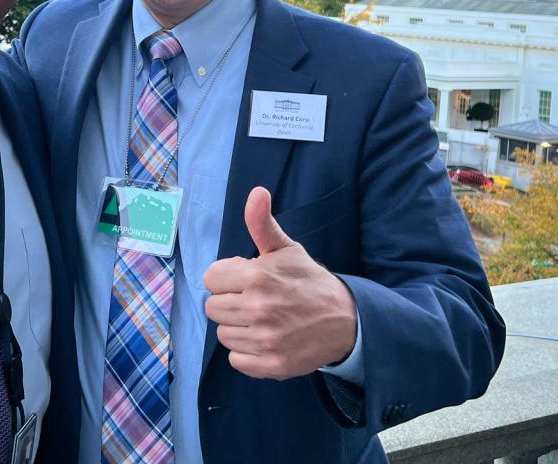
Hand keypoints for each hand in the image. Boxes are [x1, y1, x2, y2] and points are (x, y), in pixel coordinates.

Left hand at [203, 187, 357, 379]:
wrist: (346, 321)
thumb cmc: (309, 282)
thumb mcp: (286, 249)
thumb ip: (262, 224)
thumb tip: (256, 192)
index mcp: (257, 276)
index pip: (211, 279)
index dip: (227, 279)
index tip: (245, 280)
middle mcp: (258, 308)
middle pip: (213, 308)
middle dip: (231, 302)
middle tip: (255, 301)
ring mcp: (265, 339)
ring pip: (223, 335)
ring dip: (238, 328)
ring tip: (262, 320)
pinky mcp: (271, 365)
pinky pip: (235, 360)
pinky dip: (247, 353)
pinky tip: (265, 340)